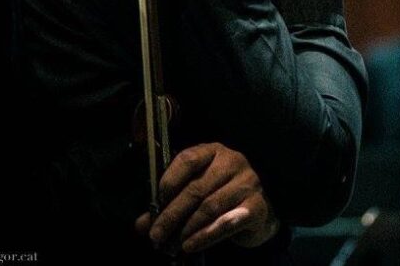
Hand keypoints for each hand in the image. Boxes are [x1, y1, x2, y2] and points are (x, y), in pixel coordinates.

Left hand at [135, 142, 279, 253]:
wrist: (258, 212)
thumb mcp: (195, 195)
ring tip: (171, 244)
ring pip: (209, 207)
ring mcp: (248, 183)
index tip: (155, 204)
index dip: (168, 181)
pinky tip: (190, 246)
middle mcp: (233, 162)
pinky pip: (227, 223)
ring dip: (186, 229)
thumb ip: (169, 204)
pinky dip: (205, 236)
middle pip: (196, 188)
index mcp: (214, 152)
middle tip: (156, 235)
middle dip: (171, 214)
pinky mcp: (257, 206)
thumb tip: (141, 224)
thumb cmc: (222, 197)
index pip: (187, 159)